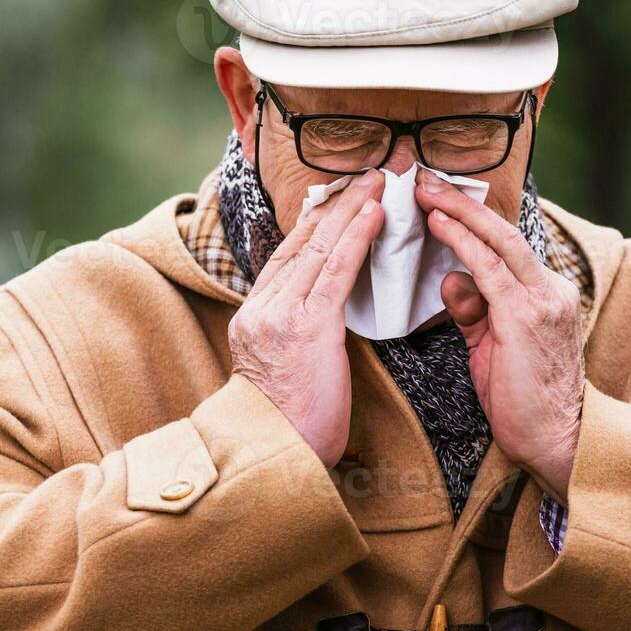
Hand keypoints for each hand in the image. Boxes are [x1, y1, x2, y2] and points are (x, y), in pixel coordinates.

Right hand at [228, 171, 384, 465]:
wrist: (273, 454)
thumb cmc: (288, 424)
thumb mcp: (282, 369)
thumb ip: (297, 334)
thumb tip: (324, 316)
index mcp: (254, 316)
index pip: (286, 257)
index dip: (314, 224)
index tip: (337, 201)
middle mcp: (262, 308)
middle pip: (300, 243)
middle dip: (334, 207)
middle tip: (362, 176)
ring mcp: (281, 314)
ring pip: (318, 248)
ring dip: (350, 210)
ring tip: (376, 184)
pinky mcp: (307, 326)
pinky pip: (335, 271)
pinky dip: (356, 237)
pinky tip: (373, 215)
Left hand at [414, 169, 583, 504]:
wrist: (558, 441)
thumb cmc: (523, 400)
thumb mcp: (492, 347)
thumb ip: (473, 311)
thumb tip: (450, 278)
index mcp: (544, 294)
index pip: (505, 245)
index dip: (472, 219)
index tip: (440, 199)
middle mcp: (548, 289)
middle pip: (502, 231)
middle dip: (462, 202)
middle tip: (426, 178)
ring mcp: (541, 301)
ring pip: (497, 241)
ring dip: (458, 212)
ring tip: (426, 191)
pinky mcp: (526, 317)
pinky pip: (489, 268)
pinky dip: (462, 242)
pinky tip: (439, 225)